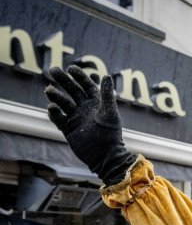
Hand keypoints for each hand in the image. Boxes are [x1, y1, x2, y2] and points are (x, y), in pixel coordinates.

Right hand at [44, 66, 134, 184]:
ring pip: (63, 103)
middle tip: (52, 70)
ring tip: (49, 90)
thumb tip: (107, 76)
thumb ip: (107, 95)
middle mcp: (85, 109)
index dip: (79, 76)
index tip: (70, 68)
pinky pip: (58, 118)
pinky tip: (52, 108)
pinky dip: (54, 112)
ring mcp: (76, 118)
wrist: (104, 156)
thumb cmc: (110, 135)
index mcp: (97, 103)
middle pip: (71, 90)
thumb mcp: (109, 113)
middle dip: (62, 80)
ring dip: (56, 96)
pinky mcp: (68, 129)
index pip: (86, 85)